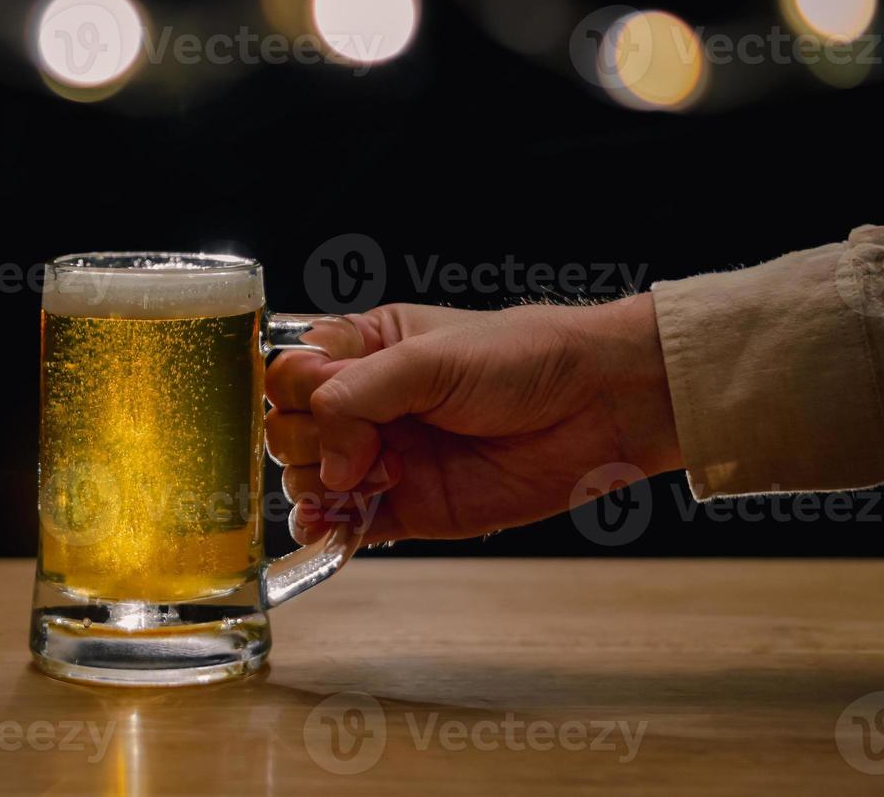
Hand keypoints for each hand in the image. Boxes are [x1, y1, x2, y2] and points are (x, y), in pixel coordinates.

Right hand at [264, 294, 680, 544]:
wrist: (597, 408)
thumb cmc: (521, 360)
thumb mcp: (429, 358)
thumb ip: (357, 396)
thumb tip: (328, 467)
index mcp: (364, 351)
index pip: (289, 374)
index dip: (297, 393)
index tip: (328, 402)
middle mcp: (365, 405)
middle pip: (287, 430)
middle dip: (315, 443)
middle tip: (371, 445)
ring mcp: (381, 459)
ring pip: (307, 480)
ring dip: (324, 487)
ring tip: (380, 477)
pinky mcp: (406, 508)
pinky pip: (344, 527)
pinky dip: (327, 532)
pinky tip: (329, 527)